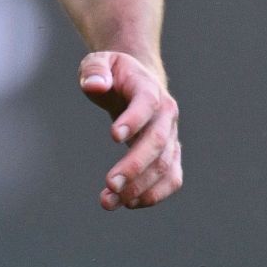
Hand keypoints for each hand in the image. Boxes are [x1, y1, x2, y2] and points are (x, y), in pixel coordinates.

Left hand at [78, 50, 181, 210]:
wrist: (136, 82)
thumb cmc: (113, 73)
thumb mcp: (99, 63)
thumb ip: (94, 70)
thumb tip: (95, 84)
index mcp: (149, 88)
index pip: (147, 104)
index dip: (133, 120)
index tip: (113, 136)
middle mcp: (166, 115)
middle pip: (158, 142)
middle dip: (135, 165)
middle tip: (110, 184)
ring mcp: (171, 136)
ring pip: (165, 165)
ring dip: (141, 186)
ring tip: (109, 200)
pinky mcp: (170, 155)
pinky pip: (171, 178)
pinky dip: (154, 194)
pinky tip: (128, 204)